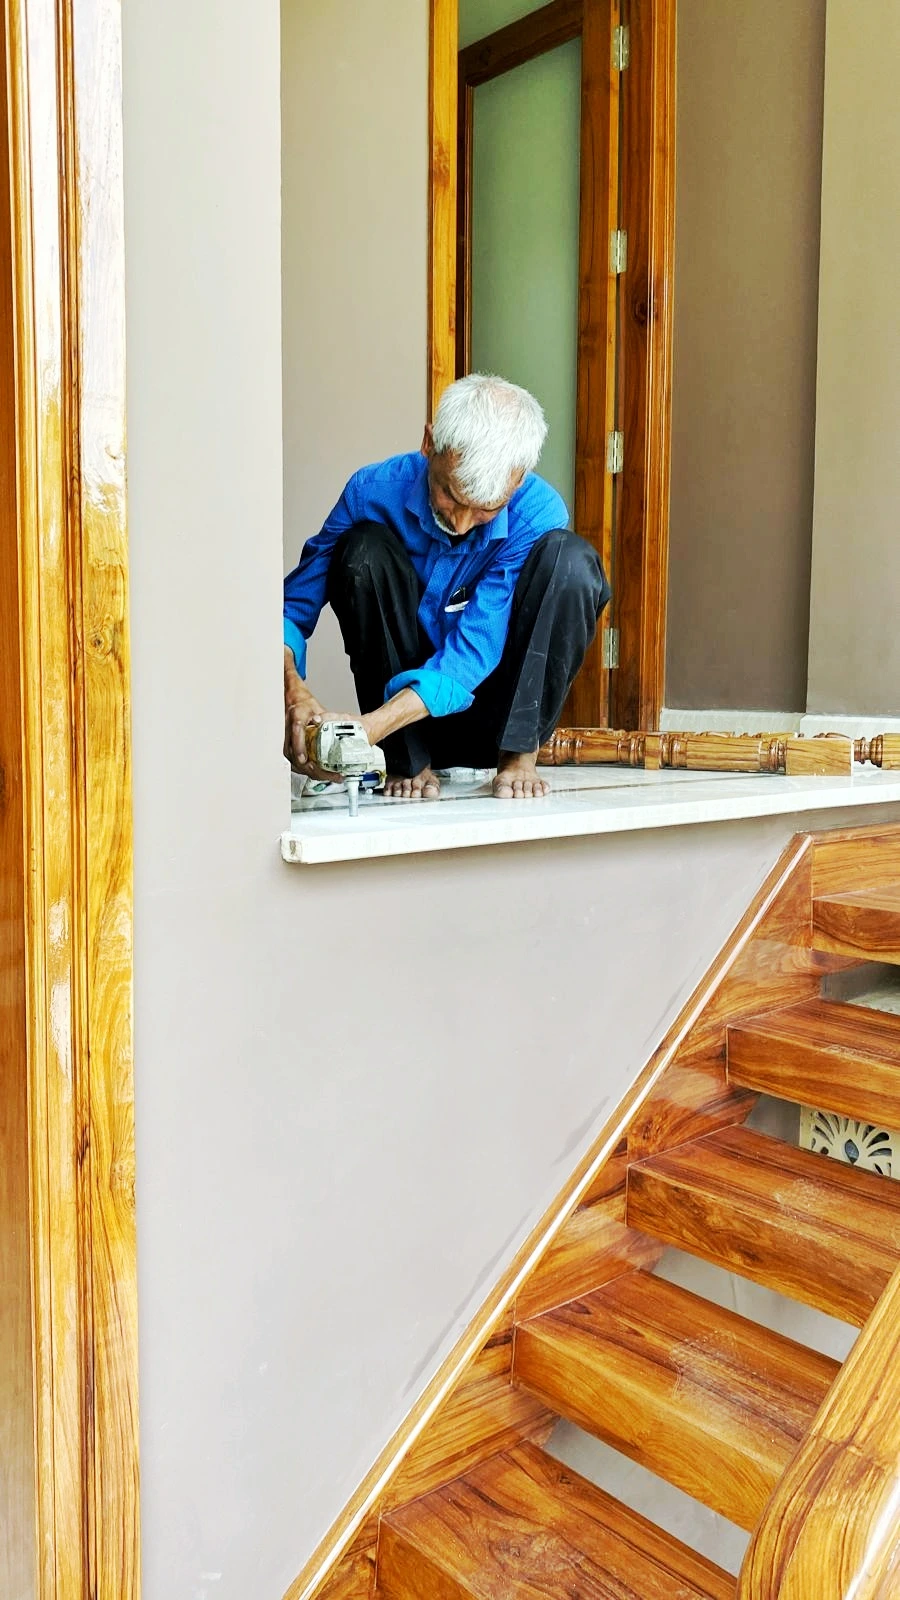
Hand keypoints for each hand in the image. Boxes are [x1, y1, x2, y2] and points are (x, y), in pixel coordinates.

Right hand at [283, 650, 330, 776]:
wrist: (288, 707)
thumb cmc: (296, 698)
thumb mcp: (296, 685)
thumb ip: (289, 670)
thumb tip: (284, 652)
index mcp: (294, 715)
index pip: (296, 731)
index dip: (299, 745)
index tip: (304, 758)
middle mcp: (290, 732)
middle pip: (296, 753)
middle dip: (310, 766)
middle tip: (326, 772)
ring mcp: (290, 743)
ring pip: (299, 762)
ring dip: (315, 772)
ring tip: (333, 777)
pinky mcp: (294, 751)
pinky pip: (301, 764)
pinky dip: (313, 772)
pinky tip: (326, 776)